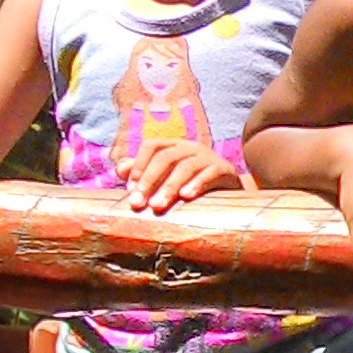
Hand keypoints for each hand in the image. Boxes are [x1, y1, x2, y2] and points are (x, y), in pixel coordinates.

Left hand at [117, 139, 239, 213]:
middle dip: (149, 180)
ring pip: (186, 167)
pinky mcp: (225, 169)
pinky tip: (186, 197)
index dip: (139, 164)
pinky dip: (197, 184)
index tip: (130, 188)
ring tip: (157, 206)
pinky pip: (210, 174)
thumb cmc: (192, 184)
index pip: (152, 146)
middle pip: (166, 157)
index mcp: (174, 146)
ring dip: (169, 187)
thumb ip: (143, 173)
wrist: (231, 191)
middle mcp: (190, 147)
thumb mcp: (166, 178)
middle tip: (138, 203)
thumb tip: (121, 170)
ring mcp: (208, 157)